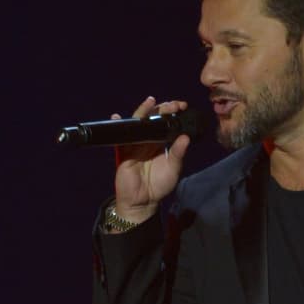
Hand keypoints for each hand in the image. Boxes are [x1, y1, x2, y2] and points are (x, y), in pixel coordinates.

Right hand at [112, 95, 191, 220]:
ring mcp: (135, 143)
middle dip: (162, 109)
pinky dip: (118, 124)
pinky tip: (118, 116)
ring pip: (138, 123)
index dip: (173, 113)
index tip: (182, 106)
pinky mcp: (124, 150)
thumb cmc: (159, 185)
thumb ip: (178, 153)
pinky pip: (120, 136)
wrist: (143, 201)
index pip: (167, 122)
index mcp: (161, 142)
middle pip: (153, 118)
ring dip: (144, 111)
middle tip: (172, 105)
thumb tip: (185, 138)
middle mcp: (148, 139)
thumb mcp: (173, 169)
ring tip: (151, 102)